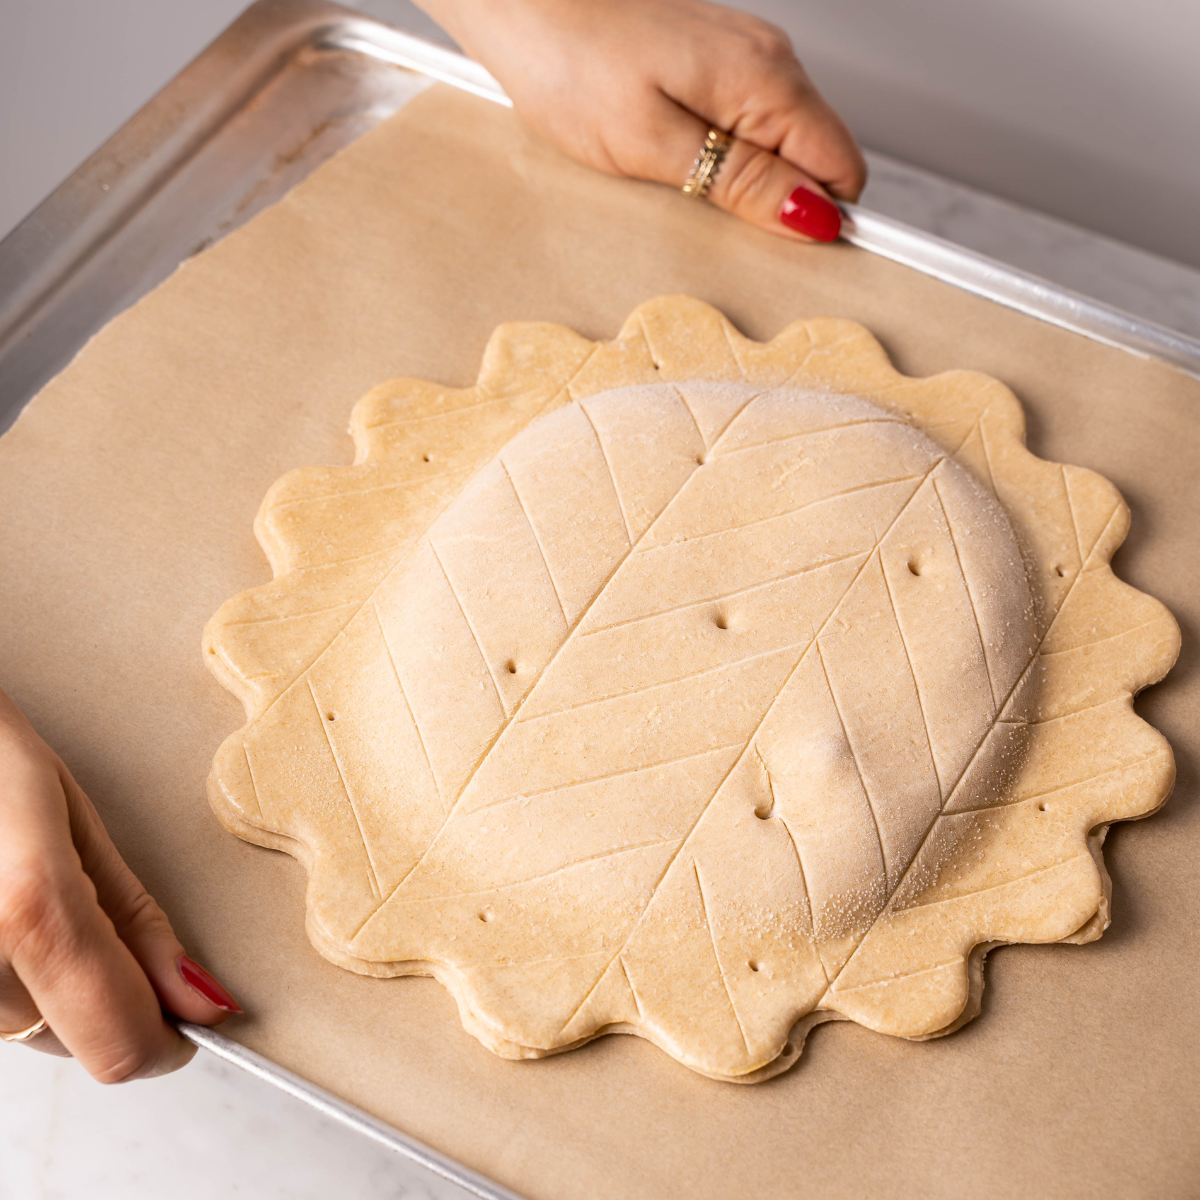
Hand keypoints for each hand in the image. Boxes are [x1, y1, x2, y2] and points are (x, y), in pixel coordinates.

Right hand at [0, 688, 238, 1080]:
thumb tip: (198, 996)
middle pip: (76, 1043)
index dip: (169, 1040)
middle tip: (118, 932)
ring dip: (61, 997)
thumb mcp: (75, 820)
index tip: (198, 1016)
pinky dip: (16, 983)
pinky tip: (7, 920)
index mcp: (29, 906)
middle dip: (119, 1006)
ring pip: (28, 1036)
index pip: (119, 1035)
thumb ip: (136, 919)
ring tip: (42, 906)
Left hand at [416, 0, 865, 240]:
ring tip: (679, 182)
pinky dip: (722, 156)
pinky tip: (674, 158)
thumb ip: (741, 183)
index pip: (842, 169)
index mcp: (765, 80)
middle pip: (816, 160)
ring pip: (781, 145)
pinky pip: (747, 126)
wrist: (524, 1)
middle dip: (778, 204)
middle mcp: (769, 61)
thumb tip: (812, 216)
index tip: (778, 253)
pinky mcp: (715, 64)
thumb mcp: (654, 145)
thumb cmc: (569, 64)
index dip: (820, 220)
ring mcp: (745, 58)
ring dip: (745, 181)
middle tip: (707, 218)